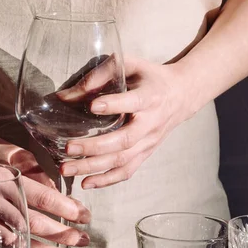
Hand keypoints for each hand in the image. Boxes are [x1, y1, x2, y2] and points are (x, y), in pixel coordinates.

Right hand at [0, 140, 91, 247]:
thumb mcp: (17, 154)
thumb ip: (40, 176)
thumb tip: (60, 199)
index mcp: (7, 177)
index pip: (45, 199)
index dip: (69, 211)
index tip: (86, 218)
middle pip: (34, 224)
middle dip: (62, 235)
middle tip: (83, 241)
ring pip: (16, 241)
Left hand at [58, 57, 190, 188]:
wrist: (181, 95)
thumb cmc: (149, 78)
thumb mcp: (131, 65)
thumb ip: (101, 74)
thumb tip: (66, 95)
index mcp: (150, 97)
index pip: (133, 102)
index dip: (114, 105)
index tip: (93, 105)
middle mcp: (150, 123)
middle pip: (124, 140)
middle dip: (94, 147)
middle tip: (68, 148)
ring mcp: (148, 143)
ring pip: (122, 160)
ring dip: (92, 167)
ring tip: (67, 169)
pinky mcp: (145, 155)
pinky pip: (126, 172)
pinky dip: (106, 180)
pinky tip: (86, 183)